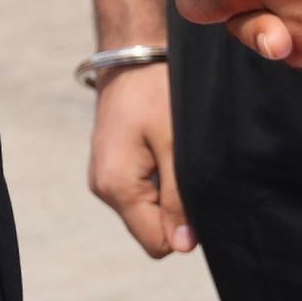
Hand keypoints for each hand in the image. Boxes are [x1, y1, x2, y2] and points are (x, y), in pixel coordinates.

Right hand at [86, 62, 191, 256]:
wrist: (133, 53)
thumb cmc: (157, 92)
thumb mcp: (176, 145)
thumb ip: (179, 198)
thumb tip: (183, 246)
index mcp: (117, 187)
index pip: (157, 242)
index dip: (184, 226)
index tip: (197, 189)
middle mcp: (104, 188)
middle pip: (151, 228)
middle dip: (176, 209)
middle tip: (188, 165)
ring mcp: (104, 178)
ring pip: (147, 210)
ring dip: (168, 192)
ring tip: (175, 152)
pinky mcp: (111, 166)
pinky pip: (141, 192)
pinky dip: (159, 179)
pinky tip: (164, 149)